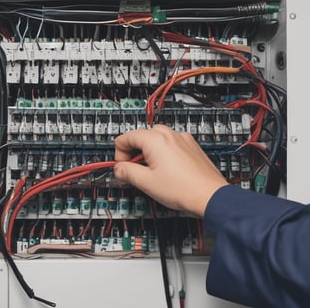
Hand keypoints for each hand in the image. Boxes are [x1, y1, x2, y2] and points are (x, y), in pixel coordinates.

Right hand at [113, 125, 227, 216]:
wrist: (210, 196)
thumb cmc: (183, 189)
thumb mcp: (146, 182)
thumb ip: (126, 172)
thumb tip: (118, 169)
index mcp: (155, 138)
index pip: (125, 138)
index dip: (120, 155)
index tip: (124, 169)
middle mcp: (168, 134)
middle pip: (140, 137)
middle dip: (134, 154)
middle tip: (138, 172)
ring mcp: (182, 139)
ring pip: (155, 141)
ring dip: (148, 154)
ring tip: (154, 174)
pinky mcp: (191, 146)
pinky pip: (170, 145)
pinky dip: (164, 154)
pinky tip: (167, 172)